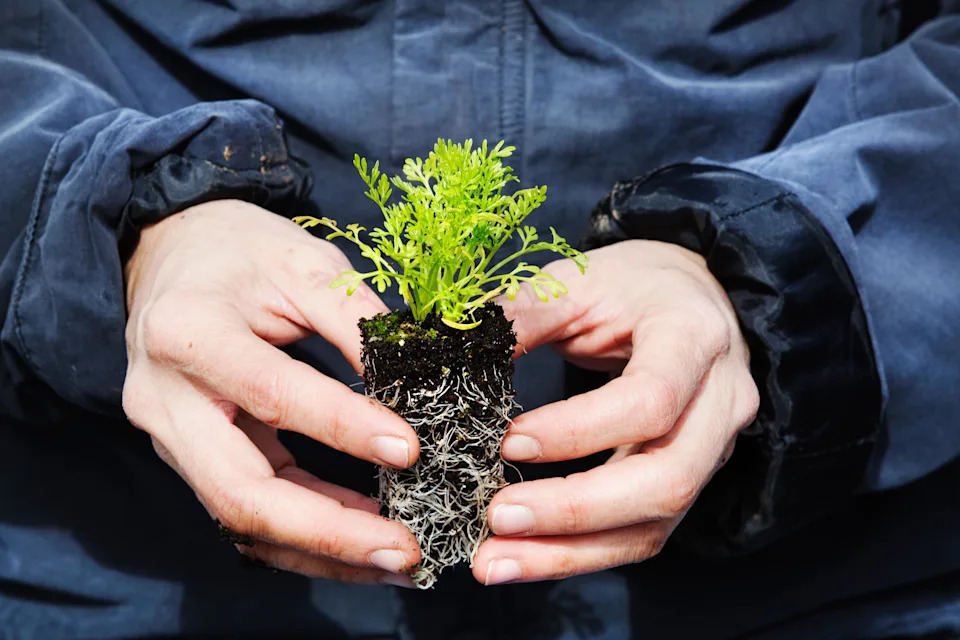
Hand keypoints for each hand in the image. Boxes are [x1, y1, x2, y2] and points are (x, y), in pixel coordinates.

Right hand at [123, 200, 420, 585]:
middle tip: (405, 550)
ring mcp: (169, 437)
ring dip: (322, 550)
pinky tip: (359, 540)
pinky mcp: (189, 457)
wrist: (169, 256)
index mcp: (188, 332)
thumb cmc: (240, 251)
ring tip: (395, 559)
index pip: (273, 394)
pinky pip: (245, 510)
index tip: (412, 450)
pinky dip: (304, 534)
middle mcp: (164, 399)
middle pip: (239, 492)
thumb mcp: (302, 263)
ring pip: (240, 519)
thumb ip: (356, 320)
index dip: (344, 428)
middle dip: (328, 532)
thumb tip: (418, 383)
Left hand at [473, 240, 758, 584]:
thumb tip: (451, 354)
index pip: (649, 400)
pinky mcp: (689, 481)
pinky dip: (579, 554)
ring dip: (570, 553)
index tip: (507, 439)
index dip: (577, 430)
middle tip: (495, 518)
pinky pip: (641, 534)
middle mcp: (721, 402)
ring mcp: (713, 450)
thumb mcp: (579, 282)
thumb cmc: (633, 287)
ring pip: (654, 523)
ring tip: (493, 562)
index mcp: (695, 338)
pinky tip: (524, 558)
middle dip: (574, 510)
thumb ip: (524, 315)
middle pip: (665, 479)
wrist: (691, 300)